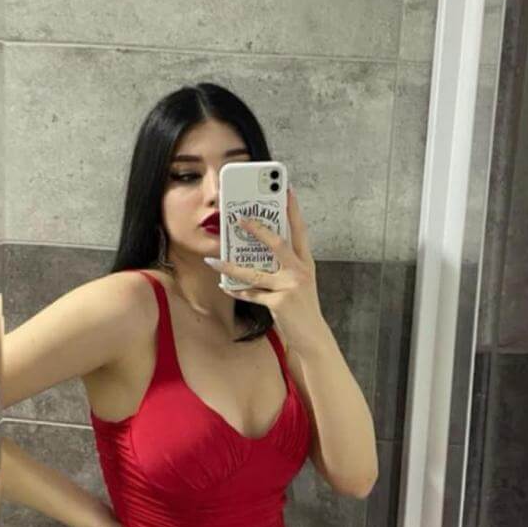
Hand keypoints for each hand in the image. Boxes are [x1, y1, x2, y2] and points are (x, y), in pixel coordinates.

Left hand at [203, 187, 325, 354]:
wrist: (313, 336)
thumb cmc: (302, 308)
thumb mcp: (299, 283)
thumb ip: (284, 267)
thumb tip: (257, 254)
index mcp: (305, 263)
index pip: (299, 230)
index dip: (293, 210)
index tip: (286, 190)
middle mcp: (299, 271)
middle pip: (277, 243)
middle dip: (257, 229)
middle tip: (238, 218)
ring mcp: (290, 286)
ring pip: (254, 272)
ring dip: (231, 267)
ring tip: (214, 260)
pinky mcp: (280, 302)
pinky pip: (252, 294)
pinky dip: (237, 291)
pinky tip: (226, 286)